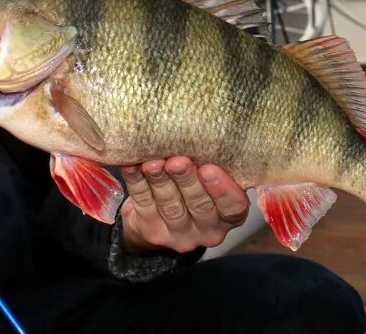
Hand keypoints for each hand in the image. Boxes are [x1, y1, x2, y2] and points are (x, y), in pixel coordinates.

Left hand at [119, 156, 249, 253]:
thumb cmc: (193, 186)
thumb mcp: (210, 177)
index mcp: (229, 215)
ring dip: (161, 181)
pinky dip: (136, 181)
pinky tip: (132, 165)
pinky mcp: (152, 231)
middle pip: (199, 205)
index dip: (223, 189)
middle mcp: (208, 229)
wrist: (159, 216)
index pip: (233, 207)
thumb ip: (212, 162)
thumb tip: (204, 131)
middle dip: (187, 180)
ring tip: (153, 163)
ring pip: (170, 205)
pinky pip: (143, 204)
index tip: (209, 169)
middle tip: (178, 161)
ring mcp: (179, 233)